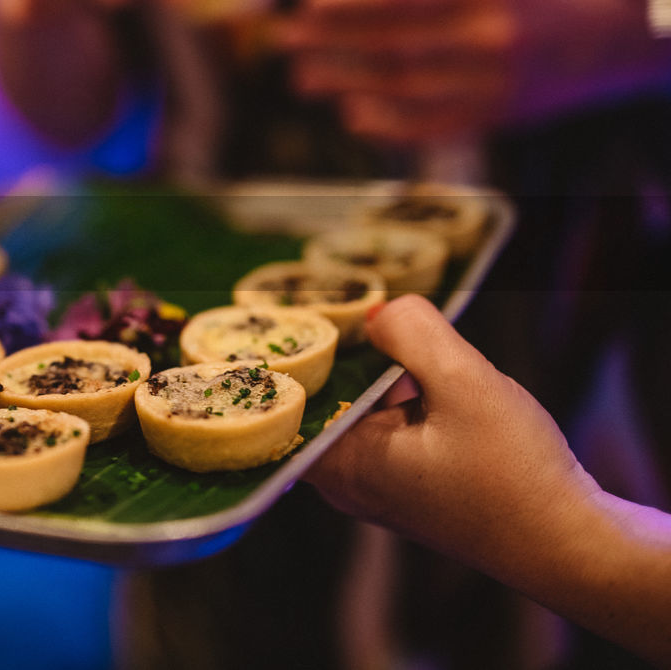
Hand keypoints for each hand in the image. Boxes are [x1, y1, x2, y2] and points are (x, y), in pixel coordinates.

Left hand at [283, 0, 670, 144]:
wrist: (606, 36)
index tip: (307, 1)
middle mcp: (489, 34)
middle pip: (393, 43)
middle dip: (331, 44)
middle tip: (286, 43)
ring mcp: (493, 81)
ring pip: (405, 88)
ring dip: (346, 84)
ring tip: (304, 79)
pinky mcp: (495, 117)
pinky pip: (432, 125)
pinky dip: (387, 123)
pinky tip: (351, 114)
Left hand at [308, 296, 670, 663]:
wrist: (570, 543)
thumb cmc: (513, 473)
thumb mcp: (464, 383)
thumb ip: (412, 333)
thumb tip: (376, 311)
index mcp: (338, 464)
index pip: (284, 398)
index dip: (295, 351)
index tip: (313, 310)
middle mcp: (345, 482)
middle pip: (322, 400)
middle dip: (343, 356)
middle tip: (358, 310)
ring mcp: (376, 488)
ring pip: (359, 410)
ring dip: (378, 375)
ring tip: (397, 336)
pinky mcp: (408, 487)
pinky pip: (386, 428)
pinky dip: (400, 398)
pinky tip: (431, 377)